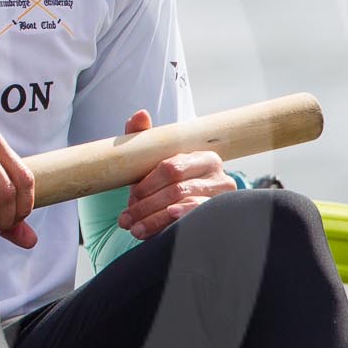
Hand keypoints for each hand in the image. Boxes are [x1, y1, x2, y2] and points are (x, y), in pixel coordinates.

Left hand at [116, 109, 233, 239]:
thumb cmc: (160, 183)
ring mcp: (221, 200)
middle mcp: (219, 177)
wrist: (172, 213)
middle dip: (146, 204)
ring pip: (183, 208)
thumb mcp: (149, 160)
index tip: (130, 196)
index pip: (171, 168)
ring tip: (134, 228)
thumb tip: (140, 114)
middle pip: (176, 189)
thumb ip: (143, 137)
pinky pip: (194, 222)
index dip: (147, 184)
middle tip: (126, 217)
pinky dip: (170, 226)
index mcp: (203, 157)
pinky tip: (155, 233)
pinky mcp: (219, 219)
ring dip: (153, 219)